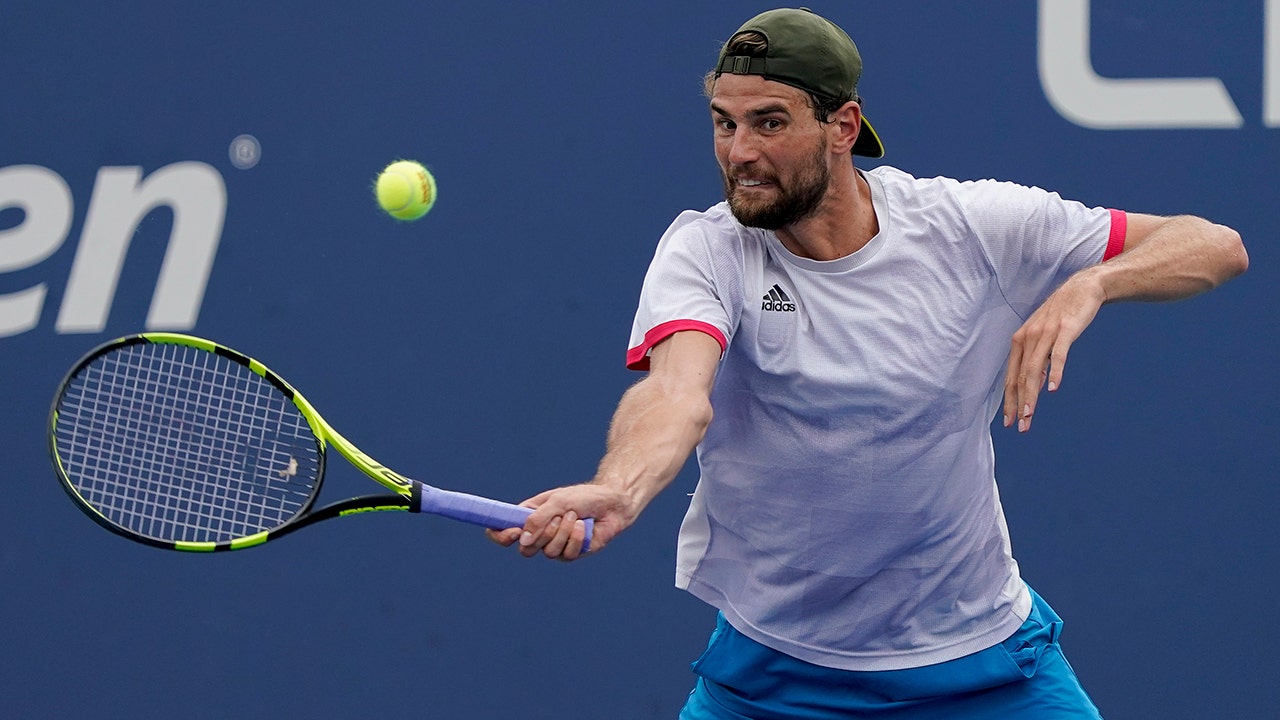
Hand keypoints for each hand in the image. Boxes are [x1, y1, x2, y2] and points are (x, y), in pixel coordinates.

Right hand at [485, 482, 637, 560]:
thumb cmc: (582, 497)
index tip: (511, 533)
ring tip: (575, 517)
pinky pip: (566, 554)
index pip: (503, 532)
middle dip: (542, 534)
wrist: (611, 503)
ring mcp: (555, 546)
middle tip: (557, 518)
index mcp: (528, 518)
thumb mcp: (557, 501)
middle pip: (525, 550)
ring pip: (548, 552)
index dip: (500, 536)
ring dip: (563, 532)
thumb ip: (537, 519)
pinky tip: (583, 526)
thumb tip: (522, 540)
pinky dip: (575, 538)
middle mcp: (539, 534)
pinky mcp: (571, 553)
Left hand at [1003, 270, 1106, 431]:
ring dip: (1031, 395)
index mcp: (1020, 341)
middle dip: (1018, 404)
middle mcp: (1028, 338)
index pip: (1011, 377)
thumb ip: (1037, 361)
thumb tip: (1035, 388)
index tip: (1009, 421)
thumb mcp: (1044, 339)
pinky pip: (1057, 355)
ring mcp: (1046, 333)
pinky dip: (1054, 372)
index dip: (1009, 400)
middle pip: (1020, 377)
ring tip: (1030, 415)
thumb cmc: (1061, 316)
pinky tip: (1052, 389)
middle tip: (1019, 426)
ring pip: (1034, 370)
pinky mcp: (1065, 330)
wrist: (1082, 289)